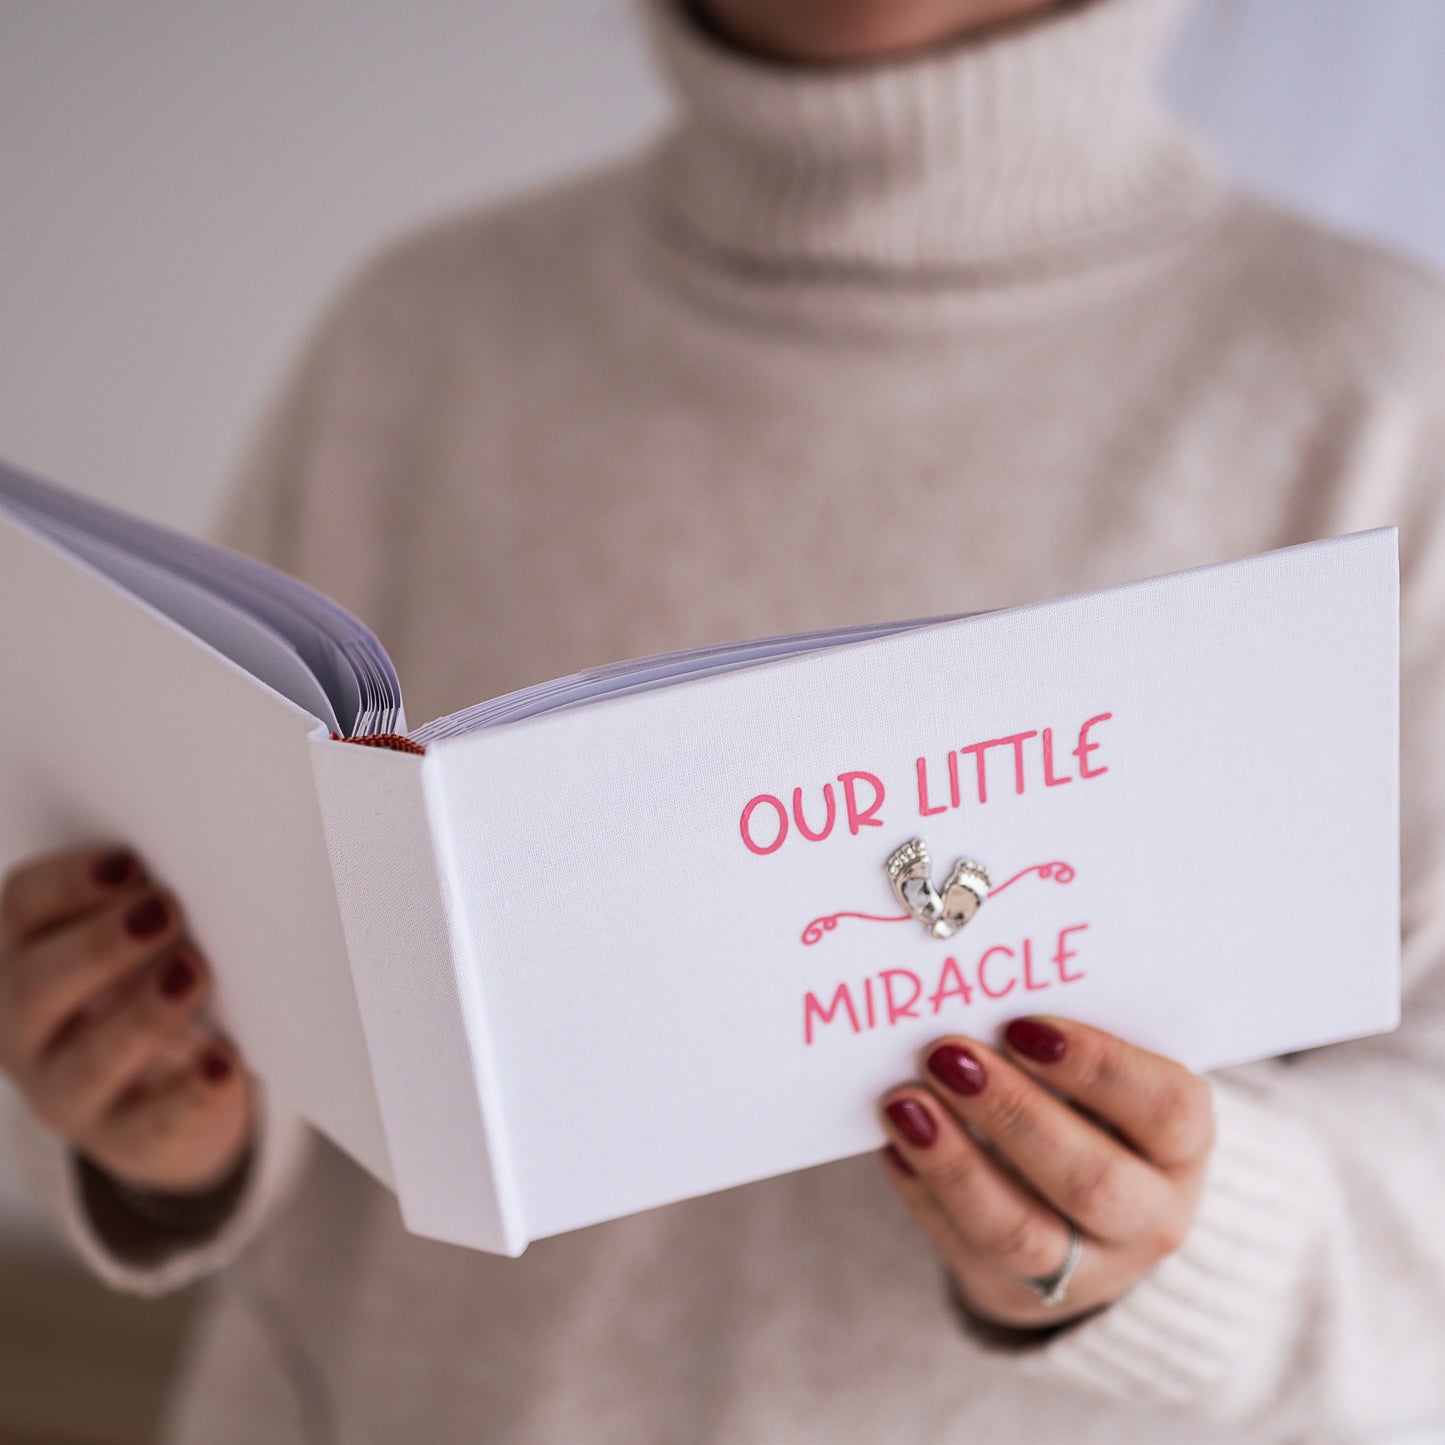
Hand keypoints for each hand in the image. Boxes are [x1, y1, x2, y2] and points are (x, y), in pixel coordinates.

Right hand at [0, 845, 252, 1195]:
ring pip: (87, 1063)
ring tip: (193, 974)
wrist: (174, 1102)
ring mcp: (68, 1093)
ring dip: (141, 1015)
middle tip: (164, 912)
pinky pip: (152, 1126)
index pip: (21, 908)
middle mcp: (27, 1028)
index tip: (131, 863)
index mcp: (26, 956)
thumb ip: (153, 908)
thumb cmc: (155, 988)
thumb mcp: (143, 947)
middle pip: (37, 985)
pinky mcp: (124, 1143)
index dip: (68, 883)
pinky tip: (224, 1062)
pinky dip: (190, 1094)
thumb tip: (212, 861)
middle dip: (99, 945)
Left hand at [878, 1017, 1214, 1328]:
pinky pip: (964, 1250)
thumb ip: (1058, 1042)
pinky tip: (893, 1144)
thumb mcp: (1103, 1078)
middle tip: (946, 1054)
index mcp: (1182, 1147)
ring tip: (904, 1103)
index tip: (1023, 1025)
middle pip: (1090, 1180)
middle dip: (1012, 1113)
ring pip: (1021, 1232)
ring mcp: (1087, 1271)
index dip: (1097, 1067)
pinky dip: (922, 1193)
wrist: (1089, 1220)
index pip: (1165, 1110)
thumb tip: (981, 991)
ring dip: (956, 1163)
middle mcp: (1150, 1218)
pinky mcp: (1015, 1295)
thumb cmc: (1089, 1109)